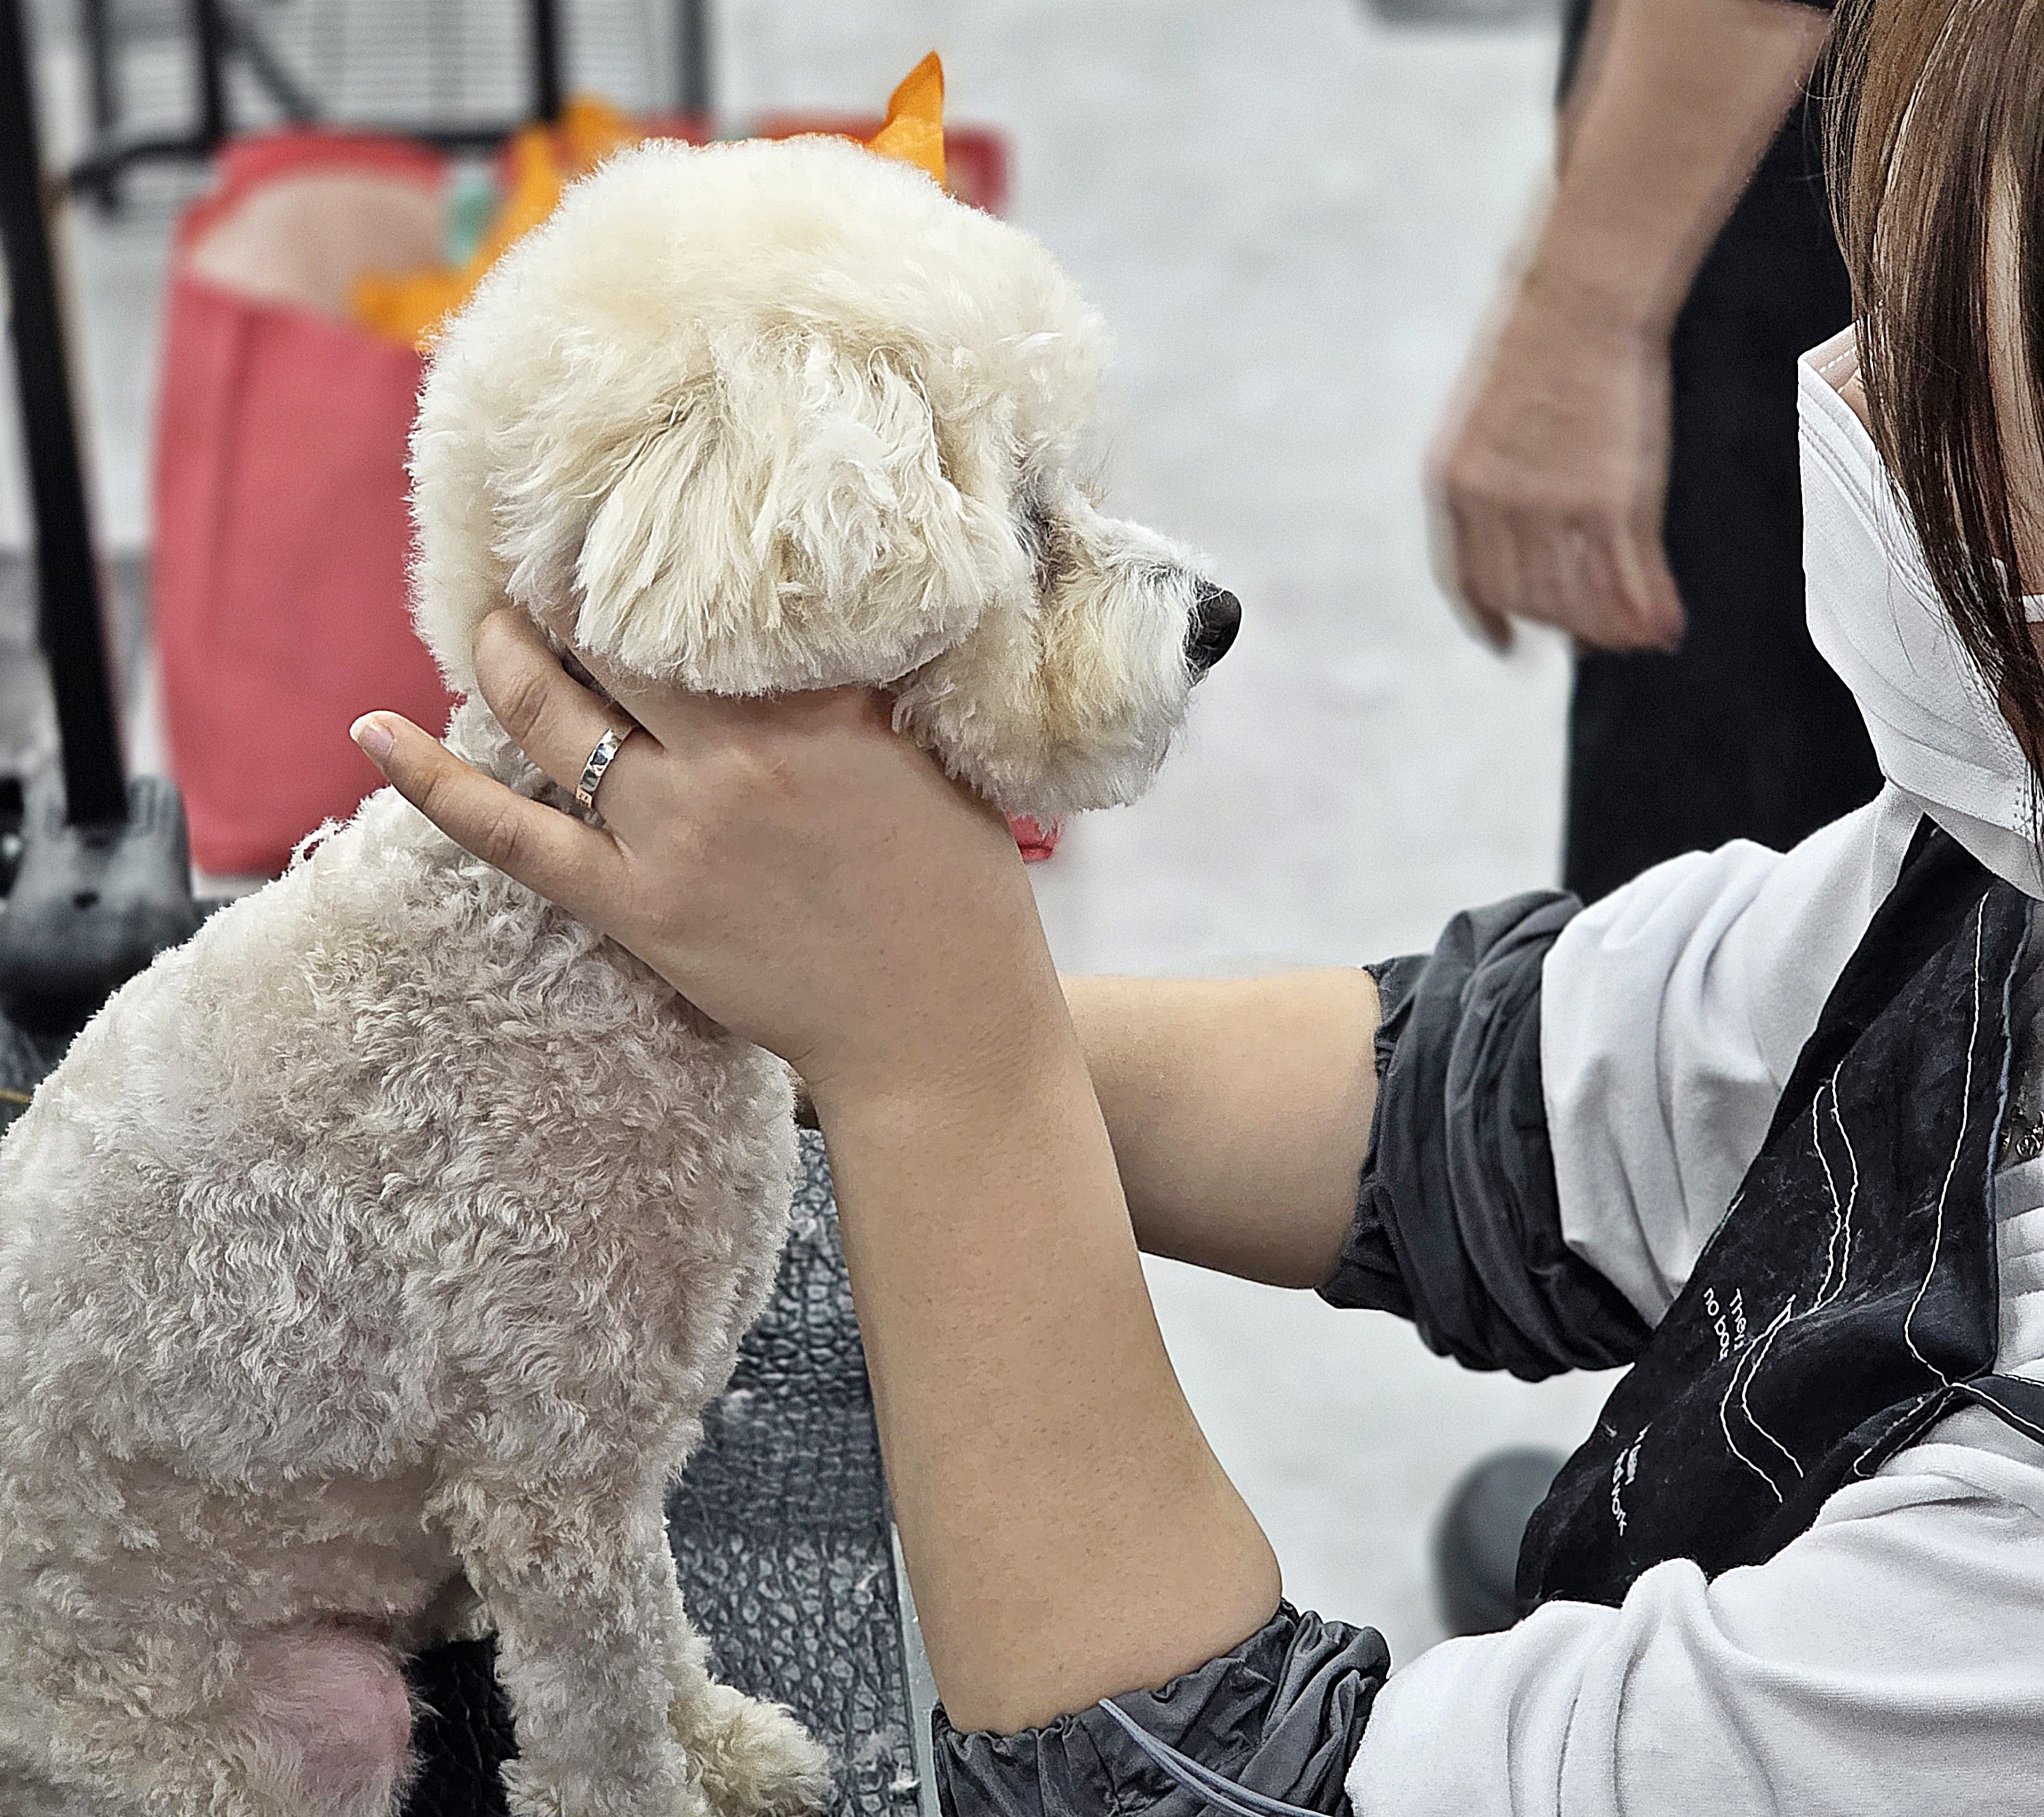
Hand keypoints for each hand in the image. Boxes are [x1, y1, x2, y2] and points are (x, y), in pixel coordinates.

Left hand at [352, 609, 1059, 1112]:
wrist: (940, 1029)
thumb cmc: (960, 892)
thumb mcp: (936, 756)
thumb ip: (861, 686)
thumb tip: (802, 617)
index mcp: (819, 706)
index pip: (704, 594)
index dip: (651, 545)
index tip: (625, 512)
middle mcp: (734, 757)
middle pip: (612, 635)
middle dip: (570, 586)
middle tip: (550, 552)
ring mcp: (674, 833)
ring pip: (550, 714)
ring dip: (506, 652)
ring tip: (491, 617)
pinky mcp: (635, 908)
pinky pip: (509, 836)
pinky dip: (433, 783)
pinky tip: (374, 730)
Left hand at [1425, 271, 1684, 652]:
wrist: (1579, 295)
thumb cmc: (1540, 342)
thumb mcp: (1484, 416)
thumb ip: (1488, 475)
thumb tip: (1515, 524)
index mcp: (1450, 483)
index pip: (1464, 578)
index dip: (1486, 617)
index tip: (1504, 645)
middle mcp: (1492, 505)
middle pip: (1524, 597)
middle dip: (1558, 625)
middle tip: (1587, 639)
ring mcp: (1549, 505)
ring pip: (1575, 599)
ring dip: (1606, 628)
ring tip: (1633, 639)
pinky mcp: (1608, 500)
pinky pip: (1626, 577)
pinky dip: (1646, 608)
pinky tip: (1664, 624)